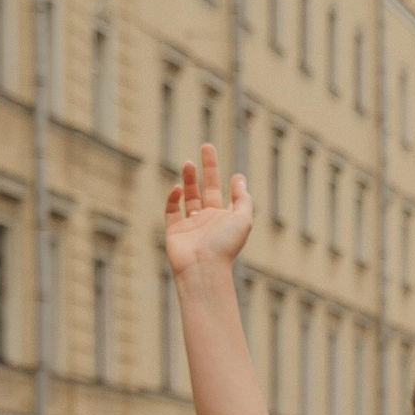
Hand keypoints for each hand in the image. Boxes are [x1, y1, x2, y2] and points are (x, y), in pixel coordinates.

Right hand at [166, 145, 255, 279]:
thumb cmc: (225, 245)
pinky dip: (173, 198)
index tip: (235, 174)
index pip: (227, 196)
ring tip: (189, 162)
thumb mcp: (242, 219)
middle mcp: (209, 221)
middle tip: (207, 146)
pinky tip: (178, 188)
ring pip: (189, 196)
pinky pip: (171, 211)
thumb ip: (243, 199)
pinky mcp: (174, 231)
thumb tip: (240, 178)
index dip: (232, 185)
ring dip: (189, 179)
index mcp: (225, 219)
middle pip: (207, 189)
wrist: (203, 268)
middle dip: (207, 168)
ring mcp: (190, 225)